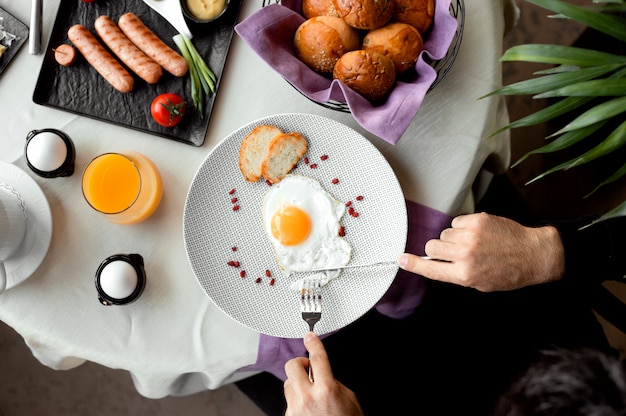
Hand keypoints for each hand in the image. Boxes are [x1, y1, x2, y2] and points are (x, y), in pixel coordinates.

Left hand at [284, 332, 363, 415]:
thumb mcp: (348, 399)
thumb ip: (333, 382)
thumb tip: (321, 373)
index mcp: (326, 390)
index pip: (318, 357)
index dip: (314, 343)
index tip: (310, 336)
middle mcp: (308, 398)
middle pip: (292, 366)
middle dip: (300, 364)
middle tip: (308, 369)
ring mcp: (295, 409)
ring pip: (287, 383)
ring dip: (297, 384)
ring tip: (310, 395)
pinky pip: (289, 401)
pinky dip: (297, 401)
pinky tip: (308, 410)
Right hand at [397, 213, 564, 291]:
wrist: (533, 255)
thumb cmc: (507, 273)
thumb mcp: (478, 283)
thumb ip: (454, 273)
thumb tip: (433, 261)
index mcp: (463, 275)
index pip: (429, 268)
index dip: (413, 264)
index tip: (400, 259)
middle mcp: (465, 255)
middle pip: (432, 246)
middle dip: (439, 248)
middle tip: (453, 252)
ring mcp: (471, 236)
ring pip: (445, 232)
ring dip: (453, 237)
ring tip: (473, 243)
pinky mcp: (478, 220)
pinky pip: (457, 221)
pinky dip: (464, 227)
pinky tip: (479, 234)